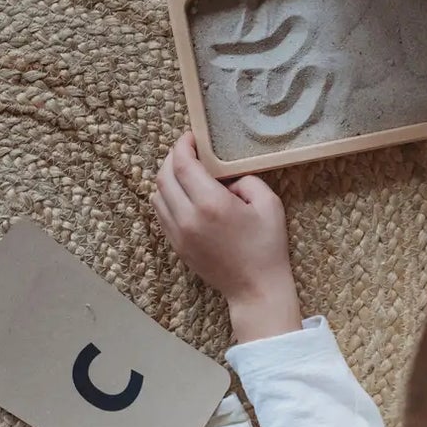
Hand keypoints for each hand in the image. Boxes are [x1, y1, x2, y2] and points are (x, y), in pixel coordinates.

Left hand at [151, 131, 302, 341]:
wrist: (255, 289)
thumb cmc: (267, 248)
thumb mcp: (270, 204)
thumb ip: (248, 180)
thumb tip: (228, 179)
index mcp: (211, 204)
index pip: (182, 164)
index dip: (182, 145)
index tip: (191, 137)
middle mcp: (188, 217)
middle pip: (163, 176)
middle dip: (172, 158)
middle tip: (188, 152)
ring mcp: (178, 233)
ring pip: (157, 195)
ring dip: (167, 178)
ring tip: (185, 173)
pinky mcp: (177, 245)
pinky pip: (161, 213)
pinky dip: (166, 198)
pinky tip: (183, 196)